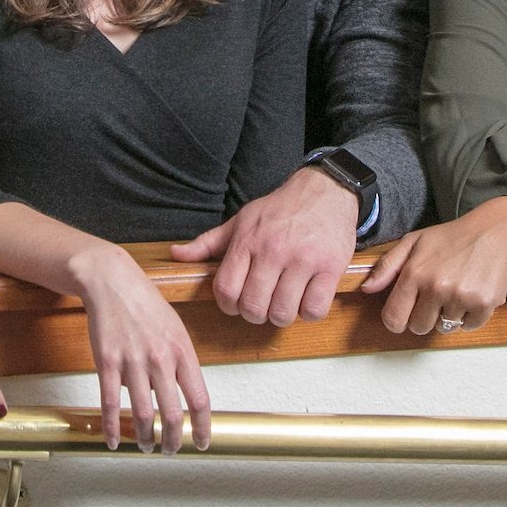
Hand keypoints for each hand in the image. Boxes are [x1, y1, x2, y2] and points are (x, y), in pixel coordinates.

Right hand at [71, 246, 211, 451]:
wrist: (112, 281)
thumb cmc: (145, 304)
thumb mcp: (175, 328)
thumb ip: (181, 361)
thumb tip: (182, 394)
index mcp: (182, 351)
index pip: (199, 399)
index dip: (202, 427)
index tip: (201, 442)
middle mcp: (160, 359)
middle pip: (172, 414)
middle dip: (173, 440)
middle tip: (171, 450)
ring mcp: (132, 362)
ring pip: (143, 414)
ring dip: (145, 438)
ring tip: (146, 446)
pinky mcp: (107, 363)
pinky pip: (111, 404)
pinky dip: (113, 428)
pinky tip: (114, 440)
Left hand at [169, 169, 356, 325]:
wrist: (325, 191)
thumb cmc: (279, 211)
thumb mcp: (240, 221)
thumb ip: (207, 243)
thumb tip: (175, 255)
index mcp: (247, 241)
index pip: (225, 290)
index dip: (228, 306)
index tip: (237, 303)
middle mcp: (273, 250)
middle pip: (254, 308)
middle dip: (255, 314)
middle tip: (262, 305)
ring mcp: (303, 260)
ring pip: (283, 313)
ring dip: (282, 315)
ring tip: (284, 301)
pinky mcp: (330, 268)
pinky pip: (313, 310)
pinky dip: (308, 312)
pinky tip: (306, 298)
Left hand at [360, 196, 506, 335]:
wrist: (495, 232)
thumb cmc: (451, 237)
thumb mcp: (414, 242)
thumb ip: (387, 266)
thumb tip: (367, 289)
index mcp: (415, 273)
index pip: (394, 318)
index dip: (397, 320)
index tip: (405, 314)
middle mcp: (436, 287)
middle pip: (419, 327)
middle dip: (424, 316)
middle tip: (436, 297)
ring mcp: (461, 297)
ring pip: (444, 327)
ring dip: (448, 315)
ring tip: (456, 291)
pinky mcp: (484, 304)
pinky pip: (469, 326)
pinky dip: (470, 316)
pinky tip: (471, 295)